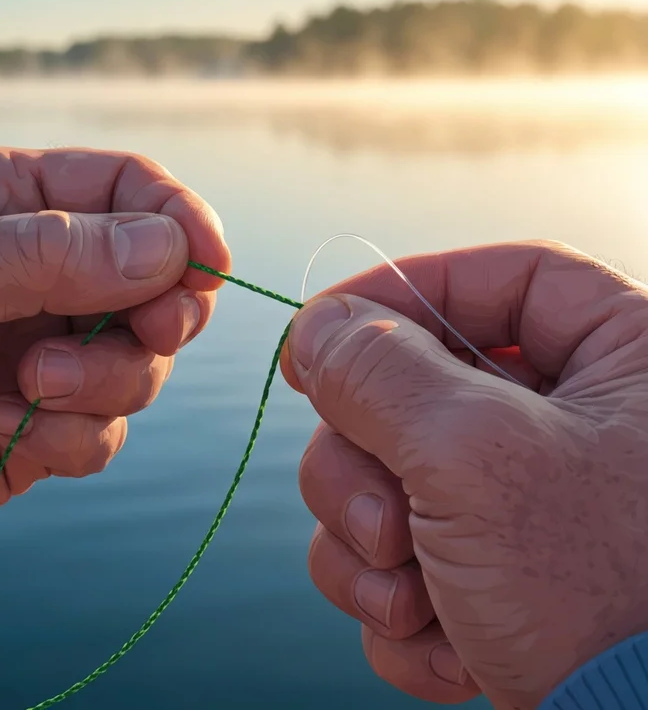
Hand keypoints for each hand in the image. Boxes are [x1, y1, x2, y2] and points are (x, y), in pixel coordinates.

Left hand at [0, 147, 229, 561]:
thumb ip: (52, 255)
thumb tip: (171, 249)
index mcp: (11, 206)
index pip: (130, 190)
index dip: (182, 220)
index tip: (211, 264)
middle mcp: (42, 275)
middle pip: (158, 281)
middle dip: (160, 313)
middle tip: (146, 333)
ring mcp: (49, 350)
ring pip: (144, 362)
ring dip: (104, 382)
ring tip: (27, 390)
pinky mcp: (46, 423)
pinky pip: (106, 430)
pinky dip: (73, 436)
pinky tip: (2, 430)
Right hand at [281, 240, 647, 708]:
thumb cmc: (598, 593)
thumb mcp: (474, 456)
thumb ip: (380, 372)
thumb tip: (315, 327)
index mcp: (612, 359)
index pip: (486, 279)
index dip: (395, 292)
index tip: (316, 332)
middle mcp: (563, 422)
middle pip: (408, 387)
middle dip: (363, 464)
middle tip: (382, 523)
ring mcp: (516, 498)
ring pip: (383, 476)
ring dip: (370, 548)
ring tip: (413, 602)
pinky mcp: (483, 566)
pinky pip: (396, 553)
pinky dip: (398, 604)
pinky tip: (447, 647)